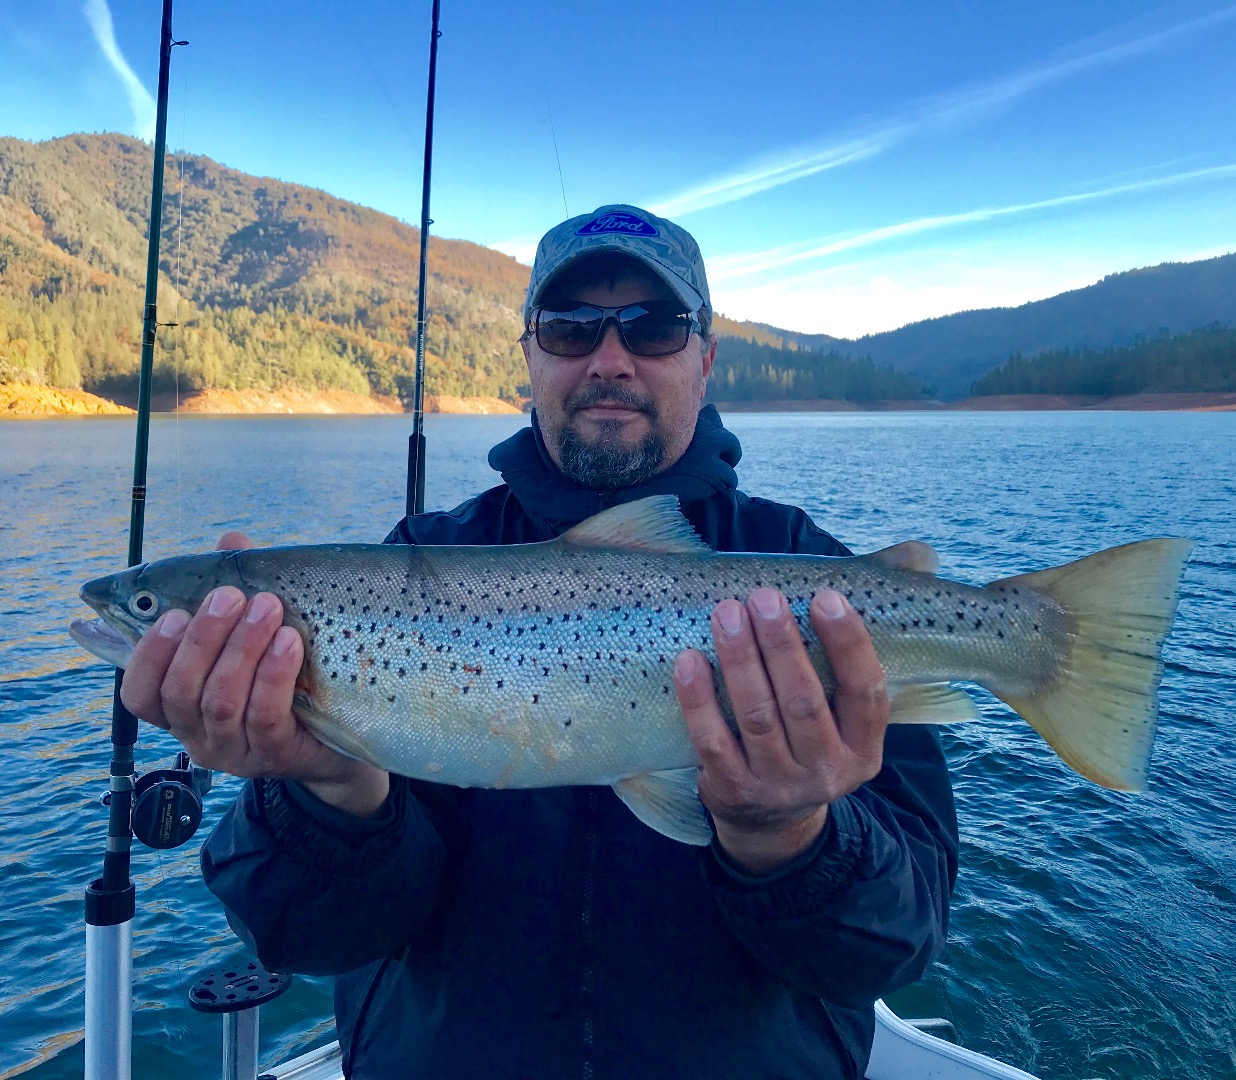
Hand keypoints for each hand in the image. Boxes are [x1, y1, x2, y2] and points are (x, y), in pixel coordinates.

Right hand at [119, 532, 389, 816]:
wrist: (345, 724)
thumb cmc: (289, 669)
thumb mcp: (260, 628)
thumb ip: (240, 587)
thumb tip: (231, 540)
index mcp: (180, 706)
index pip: (139, 693)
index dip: (149, 655)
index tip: (174, 612)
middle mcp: (198, 734)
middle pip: (181, 691)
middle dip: (204, 638)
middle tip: (231, 594)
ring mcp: (236, 750)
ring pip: (222, 702)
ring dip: (242, 648)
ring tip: (268, 608)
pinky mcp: (276, 755)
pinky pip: (265, 715)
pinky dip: (274, 675)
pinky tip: (289, 642)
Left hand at [673, 588, 887, 873]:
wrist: (770, 821)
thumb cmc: (812, 737)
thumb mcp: (847, 713)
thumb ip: (865, 644)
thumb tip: (922, 556)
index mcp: (865, 748)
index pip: (867, 694)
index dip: (849, 645)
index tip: (826, 597)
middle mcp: (827, 771)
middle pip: (804, 702)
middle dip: (782, 645)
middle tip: (763, 597)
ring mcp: (778, 785)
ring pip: (758, 717)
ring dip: (740, 661)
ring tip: (726, 613)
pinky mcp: (732, 791)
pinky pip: (712, 740)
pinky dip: (699, 699)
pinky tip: (690, 659)